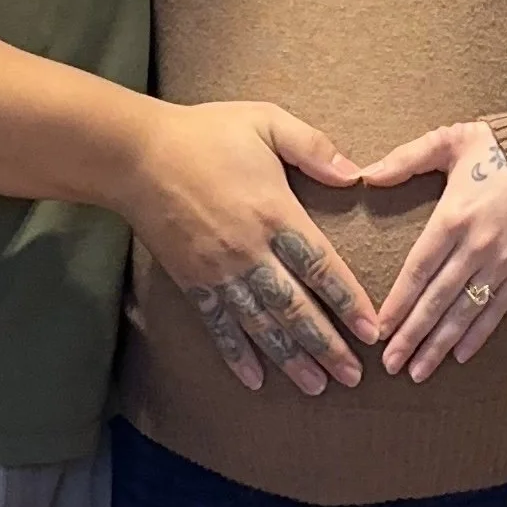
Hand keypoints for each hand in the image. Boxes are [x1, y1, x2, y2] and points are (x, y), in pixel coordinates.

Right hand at [126, 101, 379, 395]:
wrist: (135, 155)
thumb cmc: (205, 132)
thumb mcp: (265, 120)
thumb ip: (312, 146)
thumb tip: (355, 173)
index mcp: (274, 212)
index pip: (320, 266)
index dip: (348, 301)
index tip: (371, 331)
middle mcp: (249, 250)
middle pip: (295, 307)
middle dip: (326, 344)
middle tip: (352, 376)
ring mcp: (218, 270)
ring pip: (261, 324)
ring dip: (290, 357)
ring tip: (316, 385)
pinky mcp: (192, 281)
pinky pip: (218, 324)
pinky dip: (236, 353)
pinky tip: (254, 379)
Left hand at [361, 121, 506, 381]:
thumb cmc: (500, 146)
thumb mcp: (450, 141)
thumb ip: (406, 159)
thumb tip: (365, 175)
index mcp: (453, 217)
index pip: (417, 270)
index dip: (397, 303)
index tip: (378, 329)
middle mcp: (477, 246)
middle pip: (437, 300)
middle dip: (412, 335)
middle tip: (390, 365)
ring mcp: (505, 262)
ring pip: (465, 312)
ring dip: (440, 345)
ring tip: (418, 371)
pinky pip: (499, 309)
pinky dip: (479, 334)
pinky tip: (460, 355)